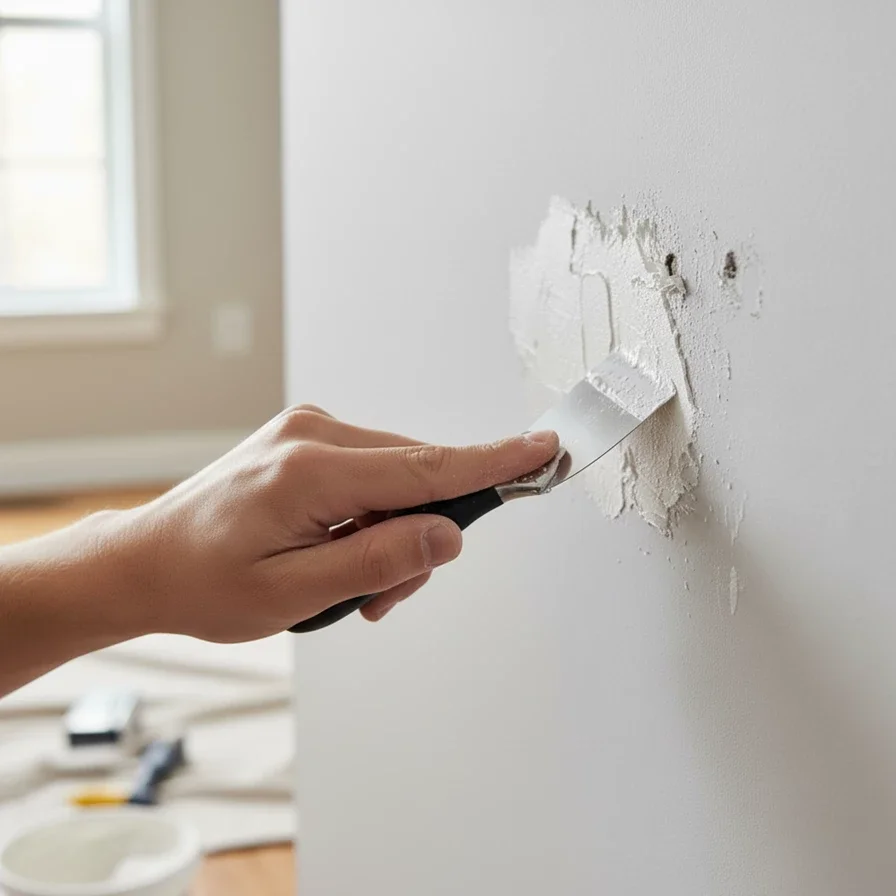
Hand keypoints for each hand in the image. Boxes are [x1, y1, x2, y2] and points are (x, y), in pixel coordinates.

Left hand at [102, 405, 558, 640]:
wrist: (147, 560)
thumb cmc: (204, 582)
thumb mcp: (292, 594)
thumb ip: (377, 561)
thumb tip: (446, 534)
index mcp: (310, 470)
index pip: (425, 467)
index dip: (492, 462)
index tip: (544, 448)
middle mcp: (313, 434)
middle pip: (415, 479)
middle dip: (418, 538)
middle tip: (381, 596)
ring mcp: (309, 432)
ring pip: (397, 479)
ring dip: (391, 533)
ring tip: (346, 584)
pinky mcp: (307, 441)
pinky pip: (371, 474)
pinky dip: (372, 516)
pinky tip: (339, 551)